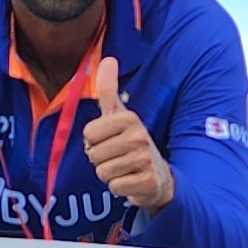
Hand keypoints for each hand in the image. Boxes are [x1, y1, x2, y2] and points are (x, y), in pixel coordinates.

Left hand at [82, 59, 174, 213]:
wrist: (159, 176)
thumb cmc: (133, 143)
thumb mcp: (120, 115)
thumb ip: (109, 90)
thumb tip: (108, 59)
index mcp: (129, 118)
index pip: (89, 134)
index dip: (95, 140)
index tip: (110, 140)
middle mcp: (139, 136)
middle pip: (93, 154)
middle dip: (101, 160)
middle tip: (118, 157)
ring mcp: (144, 160)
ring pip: (102, 172)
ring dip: (109, 174)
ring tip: (124, 168)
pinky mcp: (147, 182)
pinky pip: (115, 187)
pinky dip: (119, 188)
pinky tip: (131, 181)